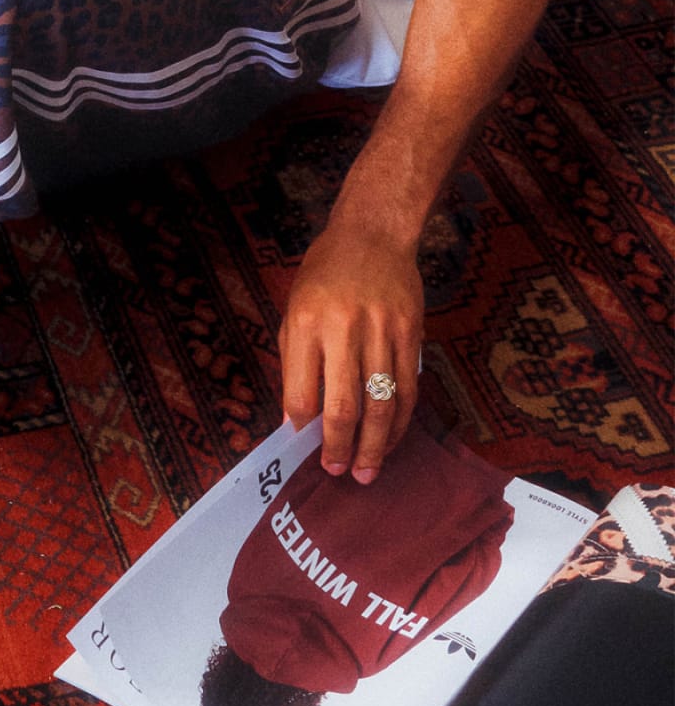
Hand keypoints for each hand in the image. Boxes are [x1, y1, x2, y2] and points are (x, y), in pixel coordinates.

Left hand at [279, 216, 421, 481]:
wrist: (373, 232)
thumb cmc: (324, 274)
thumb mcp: (294, 309)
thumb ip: (295, 362)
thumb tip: (297, 419)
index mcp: (305, 323)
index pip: (300, 392)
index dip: (302, 427)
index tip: (303, 447)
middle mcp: (344, 329)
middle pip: (343, 405)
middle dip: (340, 447)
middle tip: (338, 473)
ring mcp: (382, 331)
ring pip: (381, 403)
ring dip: (374, 444)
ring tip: (366, 470)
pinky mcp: (412, 332)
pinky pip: (408, 387)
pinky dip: (400, 420)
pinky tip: (391, 438)